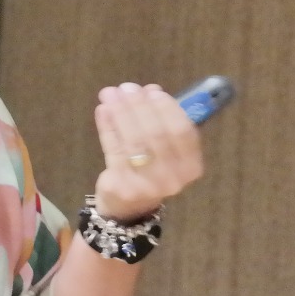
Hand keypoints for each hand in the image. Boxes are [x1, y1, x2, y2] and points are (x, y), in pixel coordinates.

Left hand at [92, 83, 204, 221]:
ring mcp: (147, 184)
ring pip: (134, 141)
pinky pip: (114, 149)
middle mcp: (173, 178)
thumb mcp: (165, 148)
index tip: (151, 90)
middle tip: (127, 88)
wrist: (129, 207)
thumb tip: (149, 90)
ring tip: (110, 94)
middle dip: (139, 106)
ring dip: (121, 112)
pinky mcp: (122, 185)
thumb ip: (160, 120)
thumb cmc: (151, 169)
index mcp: (191, 166)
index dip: (167, 108)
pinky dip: (107, 127)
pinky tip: (103, 110)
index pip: (182, 131)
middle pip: (156, 134)